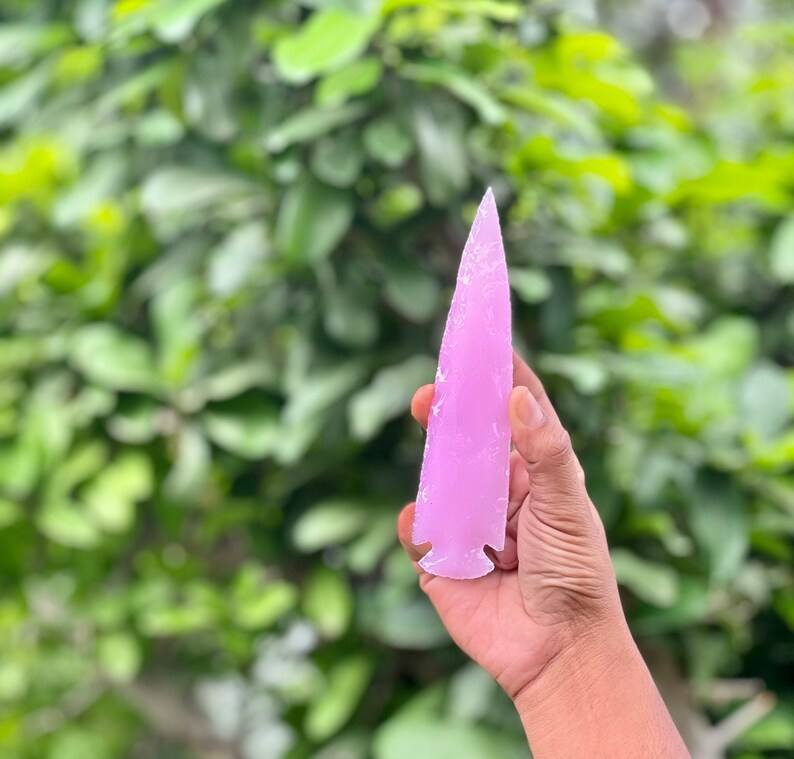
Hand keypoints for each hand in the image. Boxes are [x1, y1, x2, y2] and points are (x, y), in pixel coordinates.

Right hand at [397, 352, 624, 700]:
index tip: (482, 346)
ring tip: (422, 453)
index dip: (498, 382)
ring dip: (429, 465)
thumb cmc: (575, 573)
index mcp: (534, 476)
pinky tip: (423, 525)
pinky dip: (416, 525)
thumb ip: (546, 452)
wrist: (558, 652)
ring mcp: (468, 526)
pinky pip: (418, 532)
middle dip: (448, 417)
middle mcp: (498, 495)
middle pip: (466, 444)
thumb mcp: (567, 505)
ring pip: (437, 482)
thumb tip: (519, 395)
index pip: (514, 417)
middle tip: (430, 396)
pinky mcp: (442, 561)